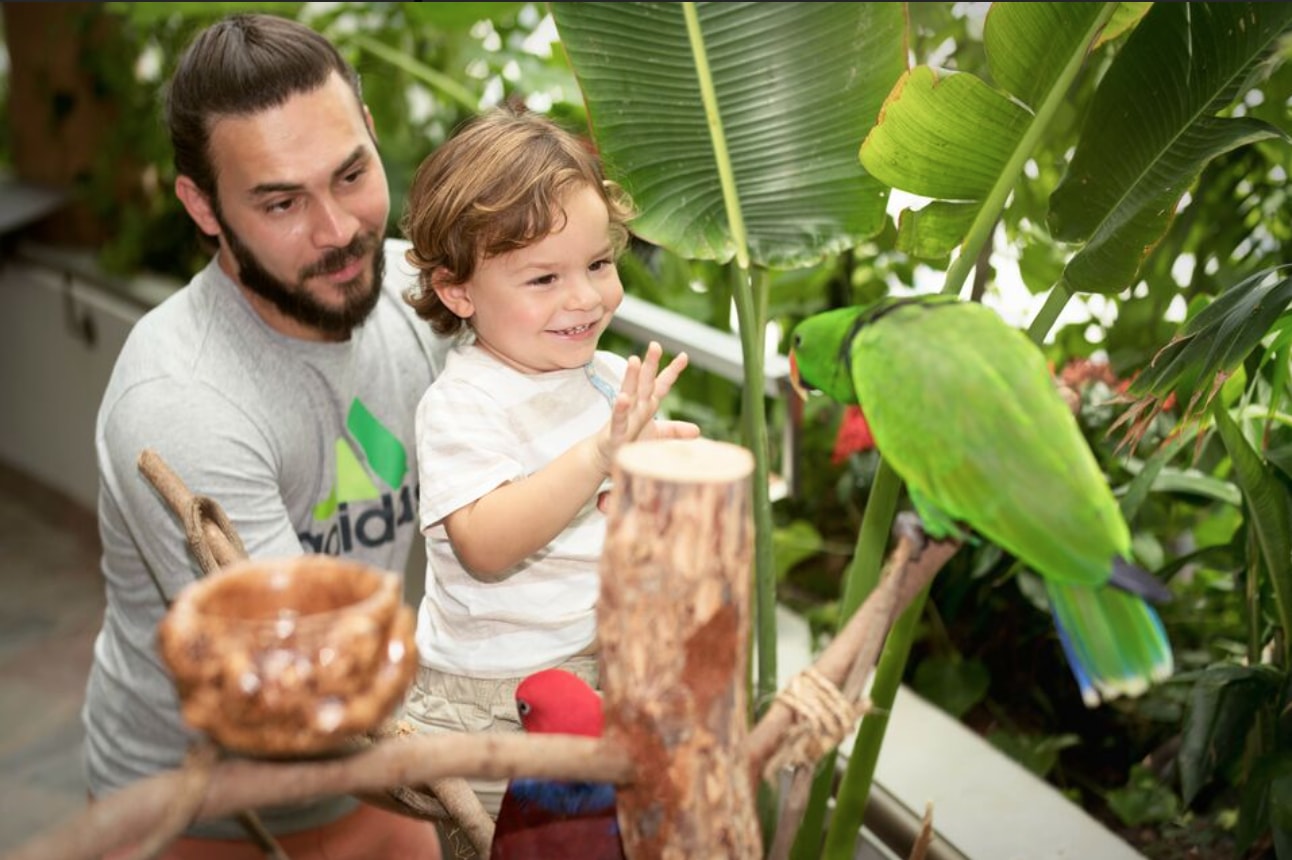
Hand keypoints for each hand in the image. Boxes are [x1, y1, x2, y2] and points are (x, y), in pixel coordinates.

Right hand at [594, 342, 699, 473]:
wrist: (607, 454)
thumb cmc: (630, 439)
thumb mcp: (656, 435)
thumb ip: (675, 430)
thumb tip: (697, 431)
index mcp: (648, 404)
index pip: (662, 384)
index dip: (673, 370)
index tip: (684, 355)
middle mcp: (637, 405)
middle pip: (645, 381)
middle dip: (651, 363)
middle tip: (655, 345)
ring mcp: (626, 415)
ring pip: (629, 393)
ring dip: (631, 376)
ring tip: (634, 360)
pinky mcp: (615, 430)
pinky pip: (618, 418)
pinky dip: (620, 408)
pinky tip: (623, 398)